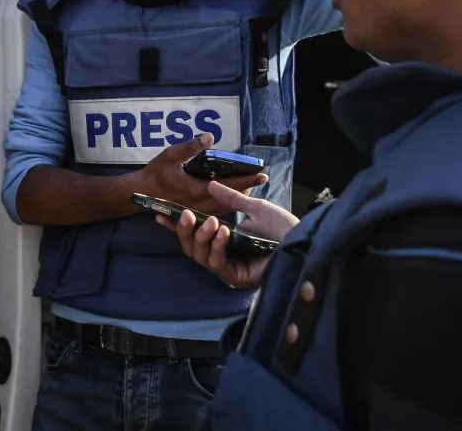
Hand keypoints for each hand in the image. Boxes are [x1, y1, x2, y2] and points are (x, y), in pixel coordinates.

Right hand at [133, 133, 267, 213]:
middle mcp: (199, 204)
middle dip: (247, 190)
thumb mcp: (169, 155)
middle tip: (260, 181)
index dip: (247, 180)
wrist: (138, 194)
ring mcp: (196, 211)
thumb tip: (210, 137)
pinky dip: (227, 205)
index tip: (263, 175)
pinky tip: (232, 199)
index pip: (229, 186)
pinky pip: (215, 211)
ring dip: (238, 198)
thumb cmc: (153, 174)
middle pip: (231, 199)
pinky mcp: (192, 213)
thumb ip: (189, 147)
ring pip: (224, 208)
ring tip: (250, 188)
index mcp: (196, 190)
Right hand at [156, 181, 298, 289]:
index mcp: (224, 238)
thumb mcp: (253, 207)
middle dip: (184, 231)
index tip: (160, 214)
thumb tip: (210, 183)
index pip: (194, 233)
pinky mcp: (236, 277)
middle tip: (185, 214)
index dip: (177, 225)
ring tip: (210, 221)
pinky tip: (223, 232)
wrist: (302, 240)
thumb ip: (230, 199)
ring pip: (199, 256)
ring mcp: (228, 267)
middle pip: (191, 247)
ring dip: (201, 237)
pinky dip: (216, 247)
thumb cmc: (282, 226)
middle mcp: (222, 254)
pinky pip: (216, 263)